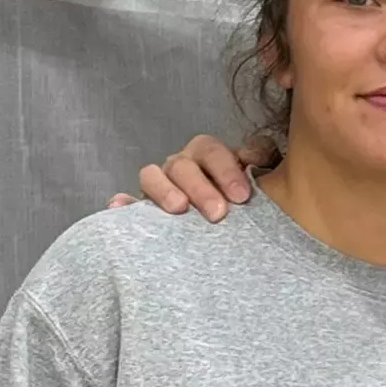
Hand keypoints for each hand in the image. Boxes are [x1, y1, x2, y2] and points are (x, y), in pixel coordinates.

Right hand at [106, 134, 277, 222]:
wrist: (239, 235)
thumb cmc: (247, 201)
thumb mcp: (266, 178)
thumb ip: (264, 159)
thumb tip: (251, 155)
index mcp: (208, 156)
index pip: (210, 150)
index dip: (226, 169)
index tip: (243, 196)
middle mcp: (181, 167)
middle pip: (181, 165)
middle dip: (200, 188)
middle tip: (219, 213)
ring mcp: (159, 187)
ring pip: (151, 176)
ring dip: (164, 191)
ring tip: (179, 209)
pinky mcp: (143, 211)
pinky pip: (127, 204)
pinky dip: (124, 204)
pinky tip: (119, 207)